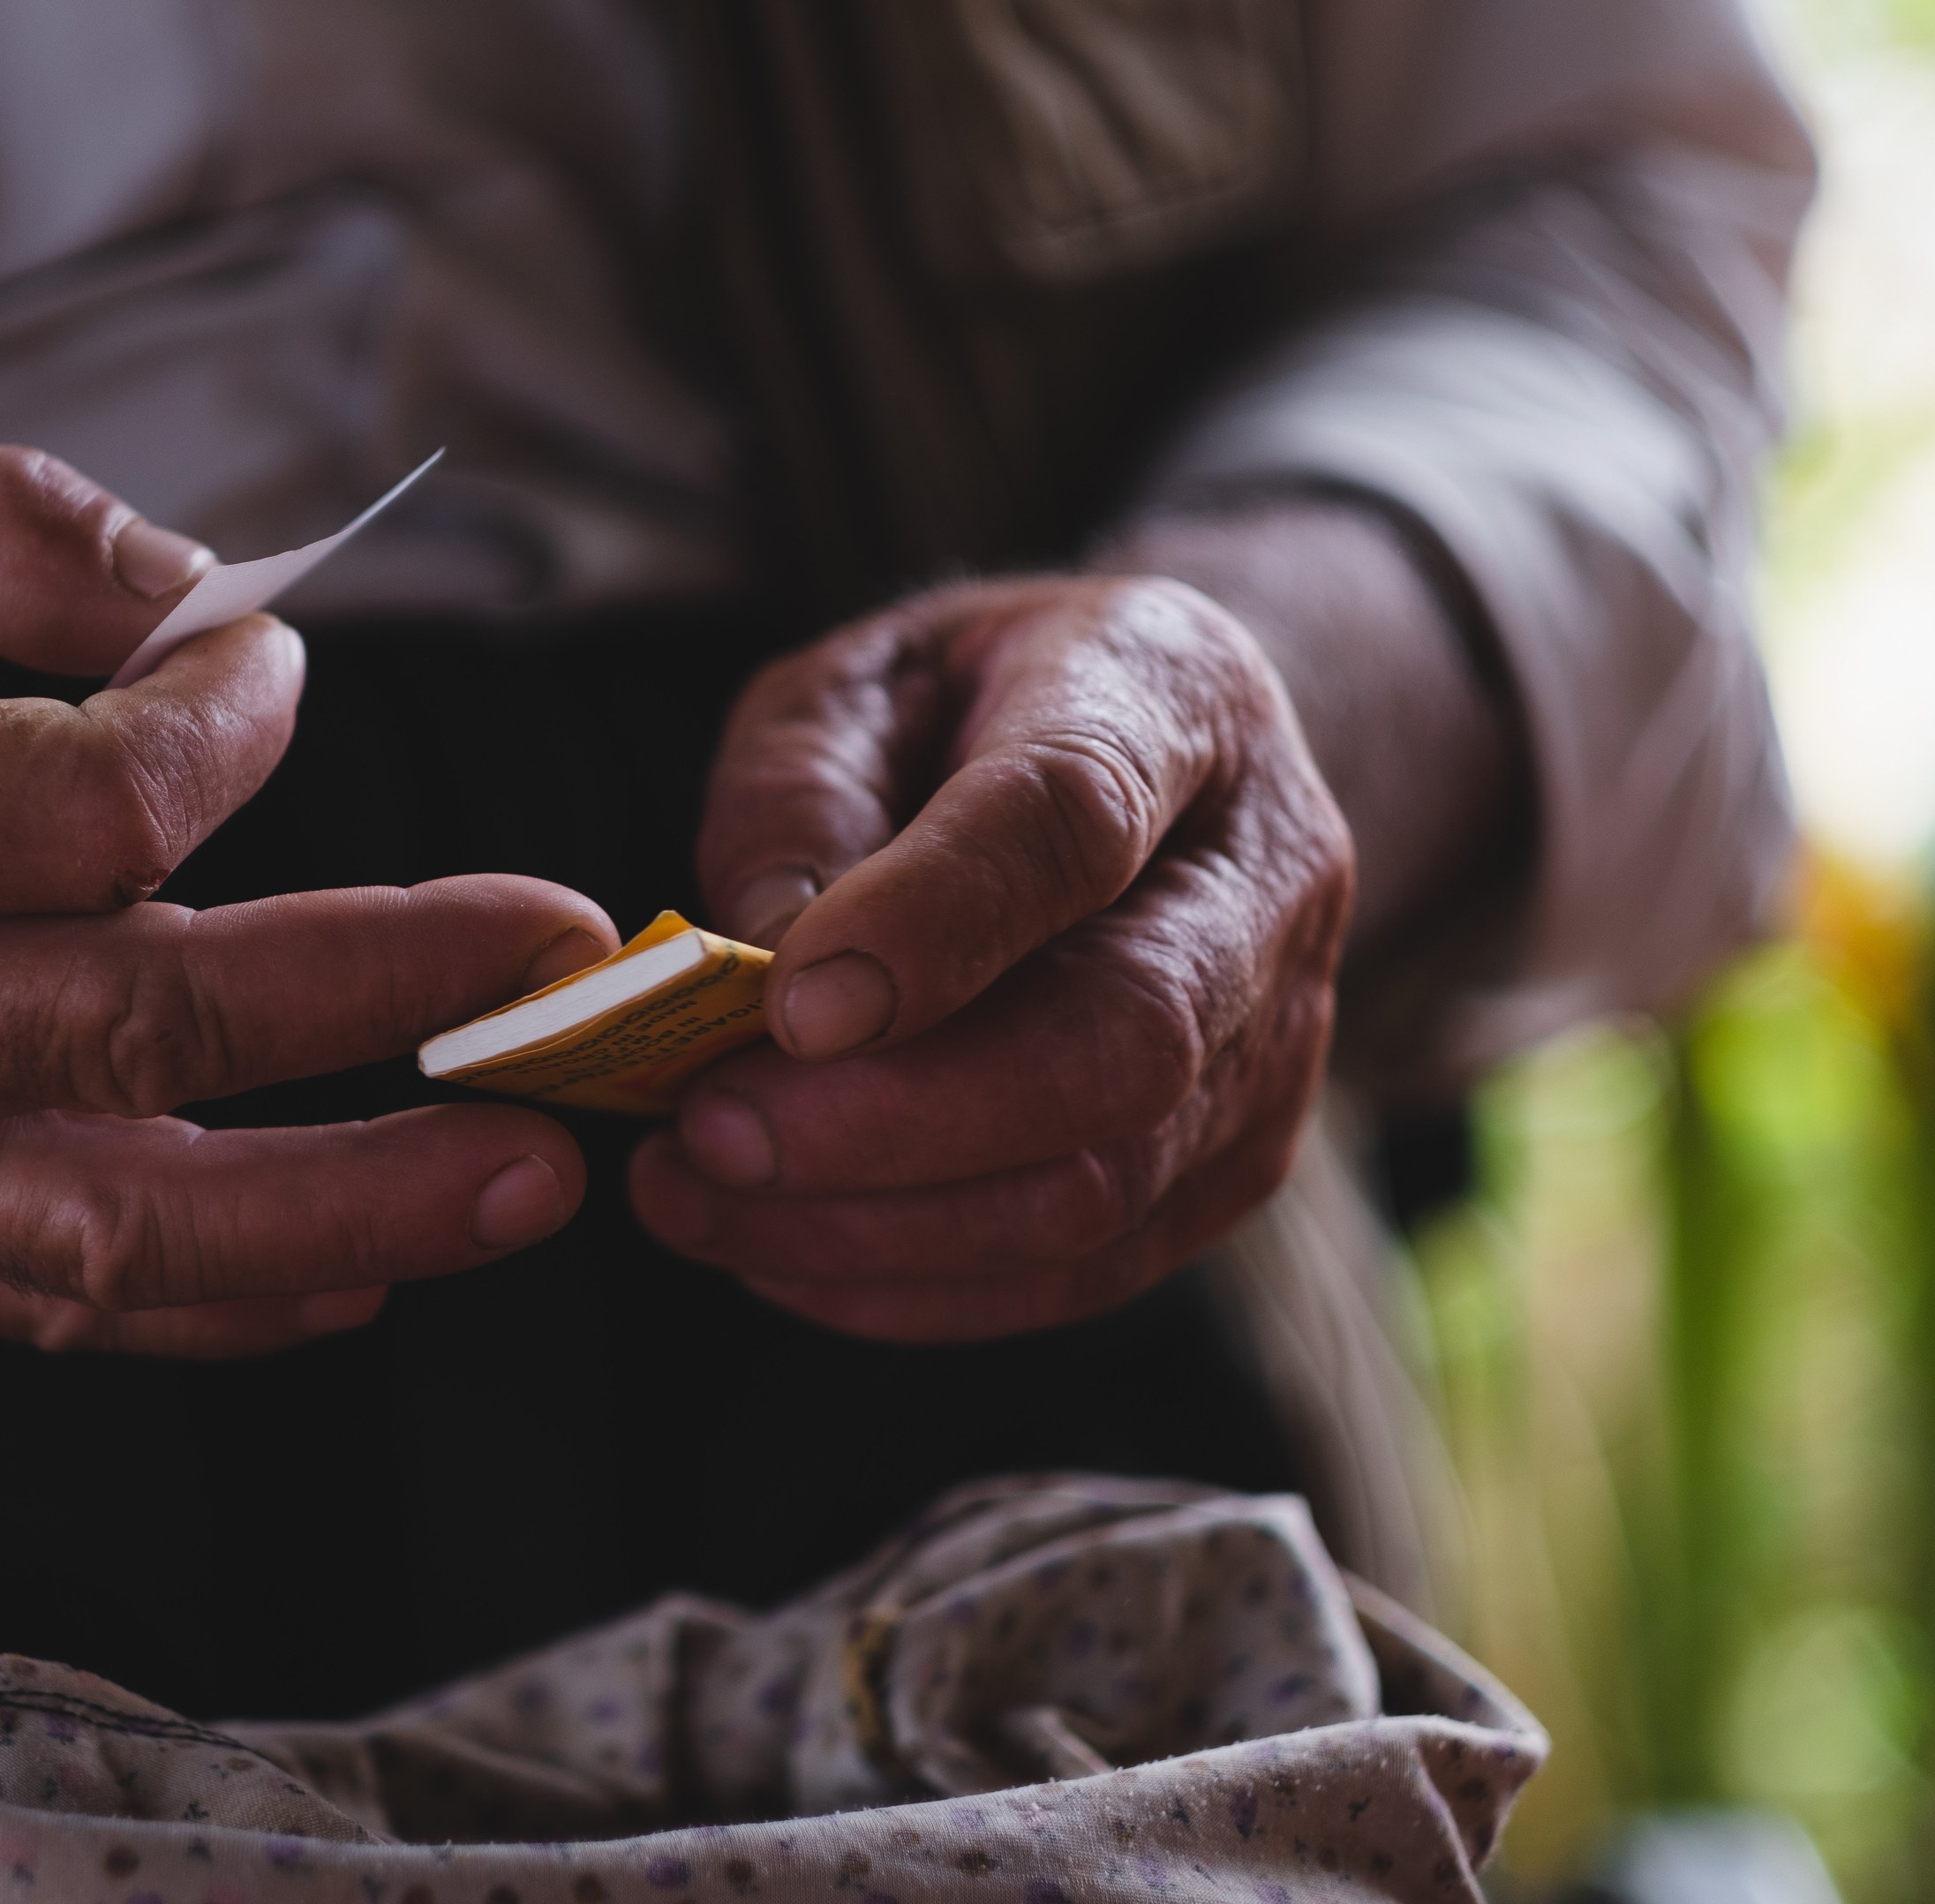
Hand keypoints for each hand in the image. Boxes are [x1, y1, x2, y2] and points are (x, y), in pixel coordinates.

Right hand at [0, 445, 613, 1356]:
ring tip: (525, 1182)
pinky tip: (363, 1273)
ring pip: (113, 1220)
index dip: (229, 734)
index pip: (81, 806)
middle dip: (386, 990)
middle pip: (140, 1018)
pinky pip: (41, 1303)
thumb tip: (215, 617)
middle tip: (560, 961)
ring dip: (348, 1206)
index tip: (266, 679)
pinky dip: (214, 1306)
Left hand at [630, 575, 1352, 1339]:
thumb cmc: (973, 710)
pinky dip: (910, 1286)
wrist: (1156, 763)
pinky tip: (774, 1252)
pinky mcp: (1238, 1165)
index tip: (789, 1003)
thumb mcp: (855, 681)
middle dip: (894, 1119)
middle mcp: (1265, 881)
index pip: (1073, 818)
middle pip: (1121, 1042)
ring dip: (872, 1223)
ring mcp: (1274, 1042)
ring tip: (693, 1197)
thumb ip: (800, 792)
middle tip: (705, 1131)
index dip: (936, 920)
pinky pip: (1079, 1273)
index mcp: (1168, 699)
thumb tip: (763, 960)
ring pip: (1098, 1188)